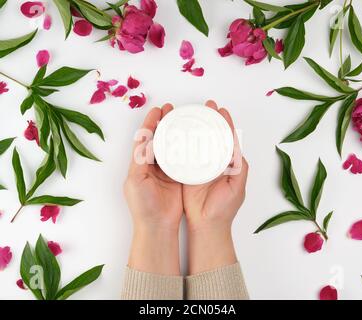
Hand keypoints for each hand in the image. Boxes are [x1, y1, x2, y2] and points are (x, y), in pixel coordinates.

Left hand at [124, 104, 182, 274]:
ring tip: (183, 119)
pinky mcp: (178, 176)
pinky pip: (182, 157)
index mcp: (140, 164)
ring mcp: (165, 170)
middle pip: (158, 138)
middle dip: (164, 122)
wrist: (157, 226)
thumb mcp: (136, 180)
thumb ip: (140, 159)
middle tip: (172, 109)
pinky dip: (186, 147)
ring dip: (175, 132)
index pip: (144, 138)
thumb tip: (145, 139)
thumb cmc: (143, 206)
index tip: (157, 109)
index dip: (150, 122)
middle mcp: (152, 165)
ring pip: (171, 145)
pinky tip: (192, 138)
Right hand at [183, 100, 248, 273]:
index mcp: (227, 163)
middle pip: (211, 135)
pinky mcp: (186, 172)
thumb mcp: (237, 186)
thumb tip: (237, 147)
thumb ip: (240, 167)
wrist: (207, 224)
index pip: (227, 138)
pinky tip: (178, 132)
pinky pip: (183, 154)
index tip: (220, 109)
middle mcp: (213, 161)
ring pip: (197, 142)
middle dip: (209, 119)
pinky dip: (181, 143)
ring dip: (195, 128)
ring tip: (190, 114)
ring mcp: (199, 166)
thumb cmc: (224, 208)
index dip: (225, 122)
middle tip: (205, 106)